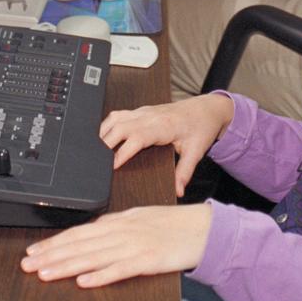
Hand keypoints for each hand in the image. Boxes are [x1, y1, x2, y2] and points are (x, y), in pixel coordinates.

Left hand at [20, 203, 212, 286]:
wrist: (203, 228)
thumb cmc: (173, 224)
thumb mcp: (139, 218)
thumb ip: (115, 226)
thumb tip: (92, 233)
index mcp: (118, 221)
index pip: (78, 232)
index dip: (54, 242)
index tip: (34, 250)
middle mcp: (121, 231)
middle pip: (79, 244)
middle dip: (51, 254)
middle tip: (27, 264)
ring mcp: (133, 246)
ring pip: (92, 257)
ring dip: (66, 265)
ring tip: (44, 273)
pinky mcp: (147, 261)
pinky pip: (119, 270)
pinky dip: (100, 276)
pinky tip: (84, 282)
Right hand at [100, 93, 233, 195]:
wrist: (206, 109)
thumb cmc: (200, 127)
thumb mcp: (196, 152)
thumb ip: (185, 172)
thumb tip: (178, 191)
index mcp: (163, 126)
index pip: (136, 137)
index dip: (122, 151)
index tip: (112, 165)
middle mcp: (149, 116)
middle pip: (119, 126)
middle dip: (105, 144)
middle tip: (97, 163)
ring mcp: (143, 111)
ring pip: (115, 118)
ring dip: (103, 133)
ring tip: (94, 152)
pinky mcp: (140, 111)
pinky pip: (118, 115)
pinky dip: (107, 125)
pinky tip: (102, 138)